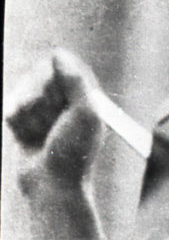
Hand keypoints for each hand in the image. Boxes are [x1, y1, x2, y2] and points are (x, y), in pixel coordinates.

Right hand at [6, 49, 102, 195]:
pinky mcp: (26, 127)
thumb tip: (58, 53)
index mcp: (85, 100)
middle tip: (50, 122)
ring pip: (22, 93)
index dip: (53, 79)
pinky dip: (17, 123)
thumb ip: (75, 81)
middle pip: (38, 76)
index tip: (59, 98)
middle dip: (39, 98)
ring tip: (40, 135)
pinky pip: (12, 110)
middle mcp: (66, 106)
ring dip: (28, 113)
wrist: (53, 186)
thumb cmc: (74, 153)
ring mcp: (45, 116)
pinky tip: (27, 139)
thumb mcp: (84, 114)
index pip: (61, 66)